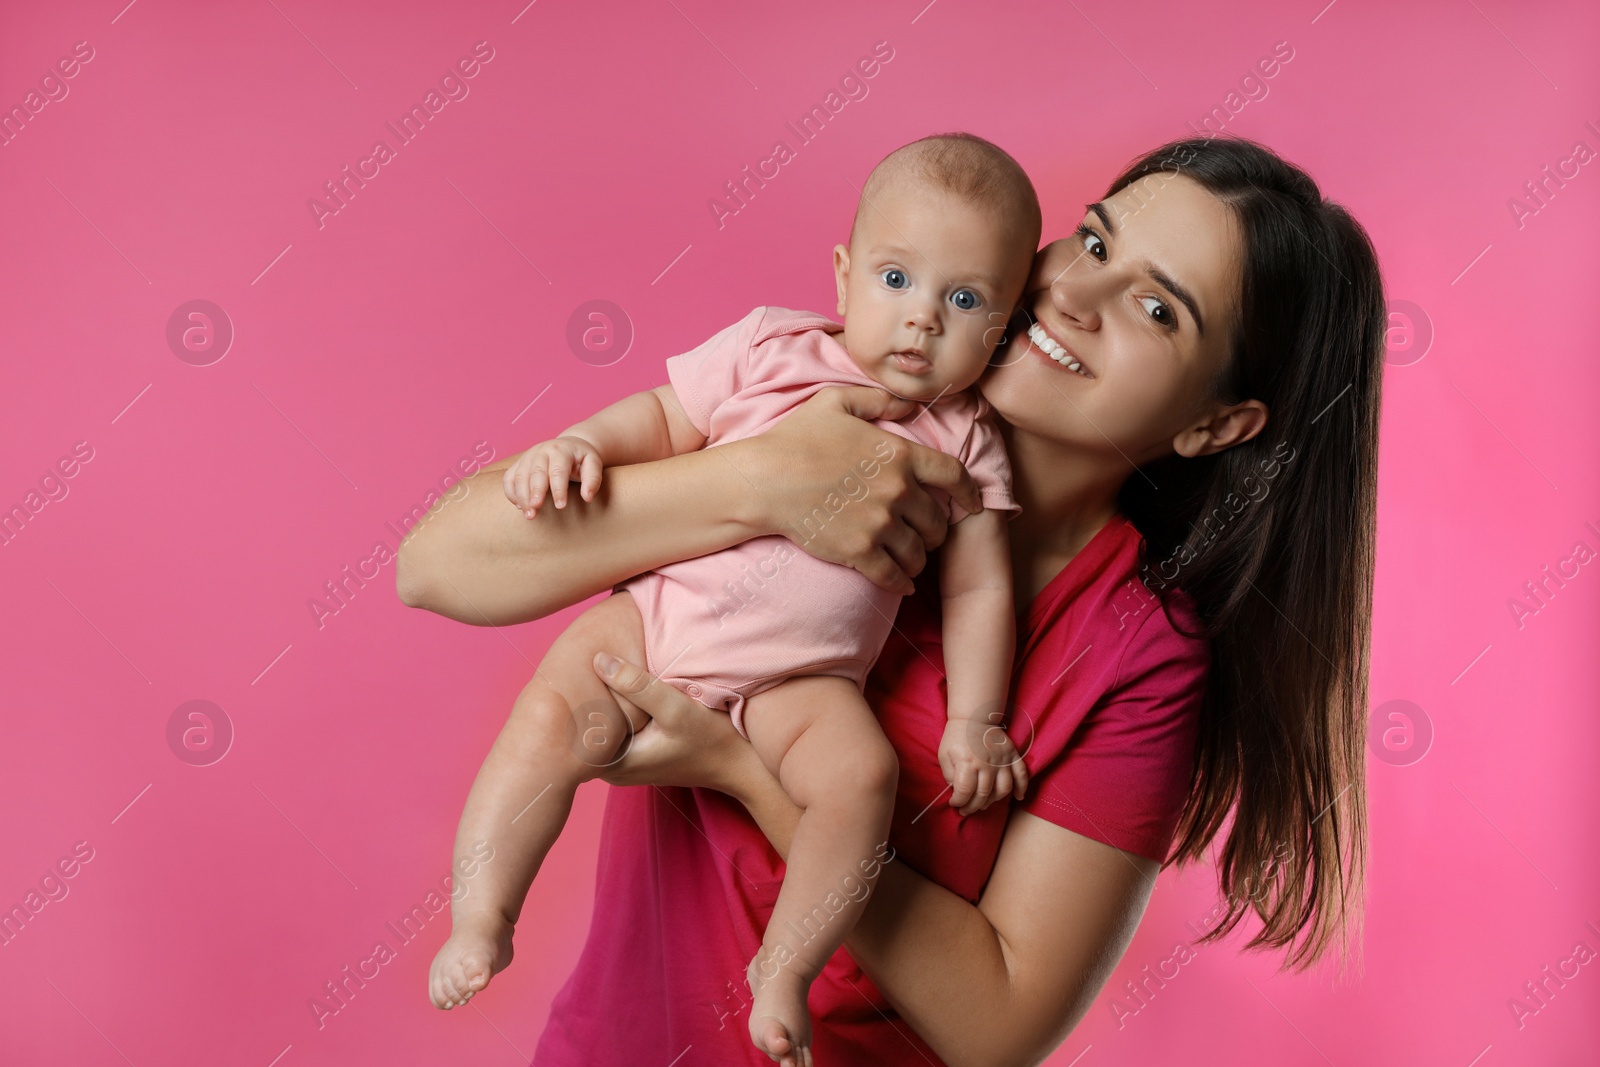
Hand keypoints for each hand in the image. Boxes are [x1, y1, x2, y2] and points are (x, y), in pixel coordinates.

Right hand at [503, 436, 602, 516]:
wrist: (569, 445)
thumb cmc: (581, 459)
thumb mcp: (593, 463)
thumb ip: (593, 479)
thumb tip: (588, 497)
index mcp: (560, 450)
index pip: (557, 470)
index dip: (558, 489)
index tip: (560, 506)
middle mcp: (541, 451)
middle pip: (535, 473)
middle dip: (534, 493)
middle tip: (535, 511)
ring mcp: (527, 457)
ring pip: (519, 476)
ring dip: (522, 497)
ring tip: (529, 515)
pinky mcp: (519, 464)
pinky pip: (509, 478)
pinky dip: (511, 493)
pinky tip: (520, 506)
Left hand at [589, 651, 766, 795]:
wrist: (741, 765)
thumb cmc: (712, 739)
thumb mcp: (675, 708)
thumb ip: (637, 686)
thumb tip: (598, 660)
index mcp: (612, 764)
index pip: (578, 724)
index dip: (578, 692)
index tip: (577, 664)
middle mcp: (611, 768)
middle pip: (587, 723)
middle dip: (588, 692)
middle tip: (586, 656)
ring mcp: (623, 762)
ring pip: (601, 722)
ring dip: (603, 696)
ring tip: (601, 664)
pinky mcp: (635, 753)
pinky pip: (615, 724)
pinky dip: (616, 703)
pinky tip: (619, 680)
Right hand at [727, 386, 982, 594]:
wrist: (764, 481)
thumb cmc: (795, 439)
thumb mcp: (836, 402)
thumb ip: (878, 400)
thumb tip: (910, 404)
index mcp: (898, 455)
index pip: (953, 475)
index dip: (969, 491)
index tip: (973, 502)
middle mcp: (898, 491)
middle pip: (937, 520)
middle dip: (937, 529)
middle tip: (929, 533)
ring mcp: (880, 524)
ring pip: (919, 551)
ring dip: (919, 557)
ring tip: (913, 557)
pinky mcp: (860, 552)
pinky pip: (894, 575)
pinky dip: (902, 582)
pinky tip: (903, 583)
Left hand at [939, 716, 1028, 816]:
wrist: (973, 716)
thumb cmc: (956, 737)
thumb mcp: (944, 755)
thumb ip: (949, 776)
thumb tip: (957, 792)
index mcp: (968, 763)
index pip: (965, 792)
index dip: (958, 802)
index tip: (954, 803)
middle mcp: (987, 764)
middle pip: (983, 795)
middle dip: (972, 807)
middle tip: (966, 810)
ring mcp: (1002, 760)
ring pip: (1003, 790)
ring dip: (993, 801)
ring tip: (983, 805)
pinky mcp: (1012, 755)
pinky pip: (1022, 774)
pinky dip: (1022, 788)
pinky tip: (1018, 797)